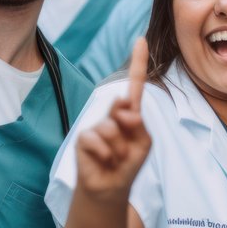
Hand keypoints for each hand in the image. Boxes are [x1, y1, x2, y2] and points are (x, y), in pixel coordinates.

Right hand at [75, 39, 152, 202]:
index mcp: (130, 113)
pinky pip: (98, 140)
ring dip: (120, 149)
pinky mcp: (83, 137)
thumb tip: (122, 105)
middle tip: (126, 150)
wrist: (111, 188)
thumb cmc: (128, 163)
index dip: (138, 62)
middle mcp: (113, 115)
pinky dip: (107, 154)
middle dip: (130, 132)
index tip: (141, 39)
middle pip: (125, 111)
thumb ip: (137, 123)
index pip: (135, 84)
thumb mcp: (143, 142)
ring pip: (113, 128)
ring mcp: (97, 124)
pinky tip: (105, 161)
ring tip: (116, 158)